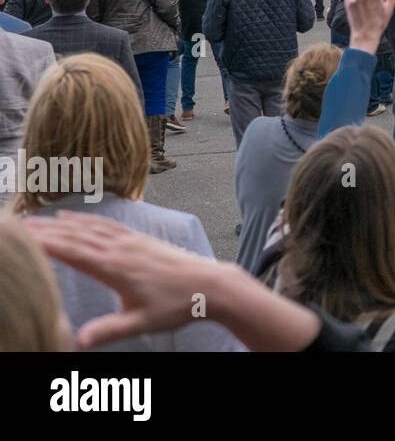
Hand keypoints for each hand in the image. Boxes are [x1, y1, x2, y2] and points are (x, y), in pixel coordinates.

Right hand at [26, 212, 222, 348]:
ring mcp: (131, 241)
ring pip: (90, 227)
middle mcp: (122, 249)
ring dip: (61, 223)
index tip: (24, 239)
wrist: (211, 285)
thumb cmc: (178, 306)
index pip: (74, 253)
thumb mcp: (142, 323)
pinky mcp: (140, 239)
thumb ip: (110, 330)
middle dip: (46, 230)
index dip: (47, 245)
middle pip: (77, 235)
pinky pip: (106, 225)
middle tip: (17, 226)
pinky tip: (73, 218)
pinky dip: (85, 220)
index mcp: (117, 268)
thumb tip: (78, 341)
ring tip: (35, 220)